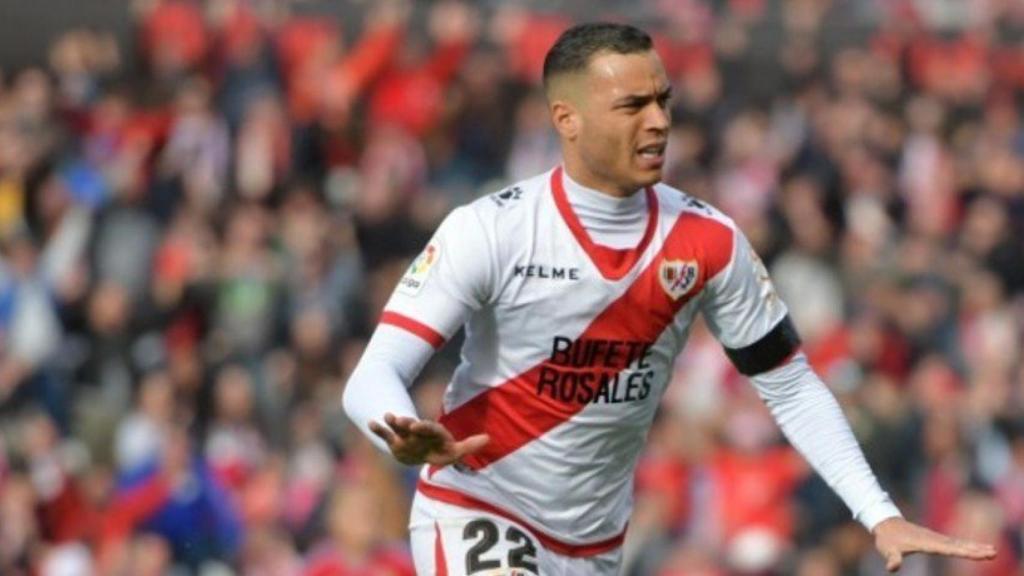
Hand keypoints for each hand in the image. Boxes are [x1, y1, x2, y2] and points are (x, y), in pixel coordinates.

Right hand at [369, 413, 488, 466]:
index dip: (425, 427)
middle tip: (402, 419)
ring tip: (387, 416)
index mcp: (432, 433)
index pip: (430, 429)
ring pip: (399, 427)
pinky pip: (385, 434)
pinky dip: (378, 429)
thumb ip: (468, 445)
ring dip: (393, 422)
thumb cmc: (438, 450)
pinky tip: (370, 422)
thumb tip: (488, 438)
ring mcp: (404, 435)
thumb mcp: (453, 450)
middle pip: (413, 426)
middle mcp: (417, 432)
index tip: (417, 424)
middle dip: (408, 423)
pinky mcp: (394, 440)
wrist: (418, 450)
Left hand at [873, 517, 995, 571]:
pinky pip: (954, 543)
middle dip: (975, 549)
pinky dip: (966, 545)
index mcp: (926, 542)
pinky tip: (975, 548)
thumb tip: (892, 568)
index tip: (979, 553)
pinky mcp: (935, 539)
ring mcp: (935, 538)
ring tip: (992, 551)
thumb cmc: (887, 538)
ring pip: (958, 543)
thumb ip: (892, 558)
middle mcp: (934, 539)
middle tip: (993, 552)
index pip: (949, 549)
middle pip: (958, 545)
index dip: (964, 551)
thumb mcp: (887, 548)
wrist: (885, 522)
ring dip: (974, 546)